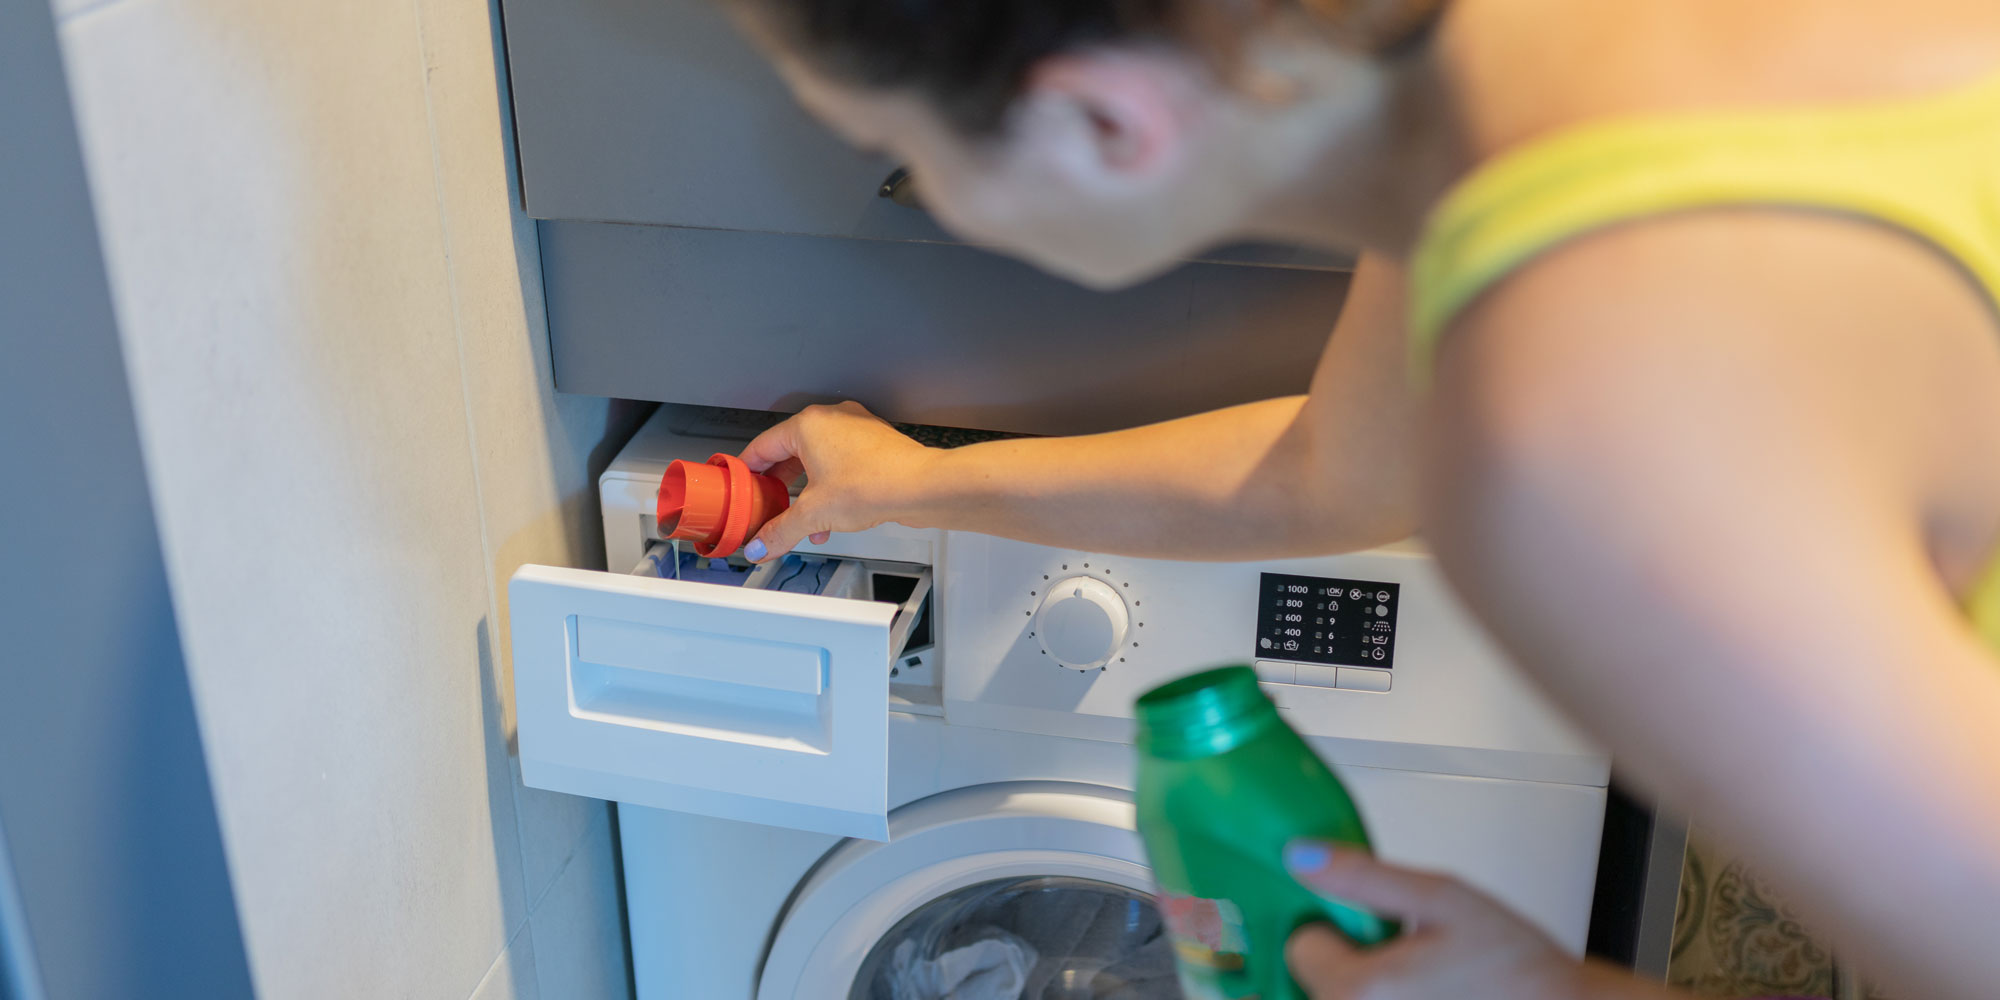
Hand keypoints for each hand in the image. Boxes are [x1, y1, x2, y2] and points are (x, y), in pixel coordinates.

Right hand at [737, 402, 936, 560]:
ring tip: (802, 521)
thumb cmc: (875, 482)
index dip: (747, 470)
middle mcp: (832, 420)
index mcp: (808, 424)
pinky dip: (830, 489)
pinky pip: (841, 465)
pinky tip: (832, 520)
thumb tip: (762, 544)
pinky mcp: (874, 445)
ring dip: (807, 494)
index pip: (763, 445)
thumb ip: (780, 531)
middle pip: (790, 453)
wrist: (921, 487)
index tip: (740, 485)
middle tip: (767, 505)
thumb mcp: (814, 514)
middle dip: (779, 486)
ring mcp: (855, 430)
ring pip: (818, 462)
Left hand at [1283, 842, 1671, 999]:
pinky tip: (1420, 996)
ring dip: (1360, 987)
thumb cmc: (1518, 970)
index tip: (1368, 925)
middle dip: (1344, 961)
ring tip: (1416, 981)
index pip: (1298, 945)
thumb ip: (1365, 877)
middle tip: (1400, 954)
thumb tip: (1302, 856)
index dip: (1332, 927)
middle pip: (1310, 982)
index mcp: (1358, 989)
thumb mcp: (1443, 897)